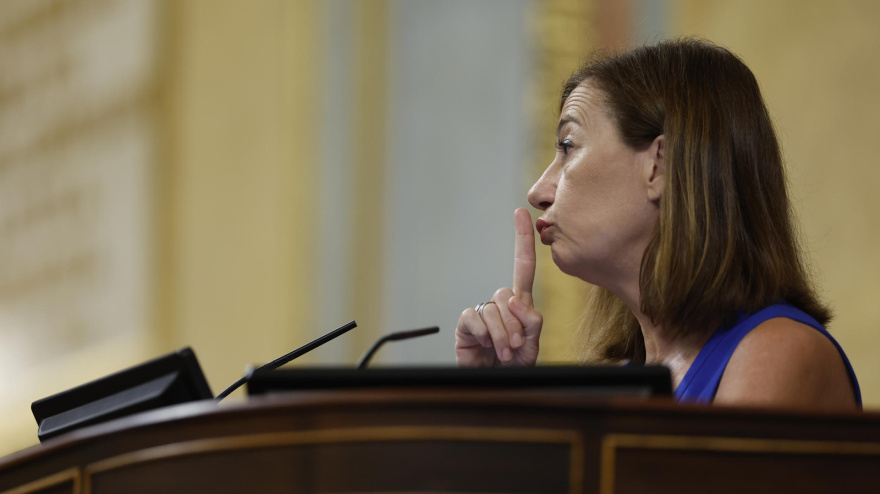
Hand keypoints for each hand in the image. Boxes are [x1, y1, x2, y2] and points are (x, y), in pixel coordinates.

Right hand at [455, 208, 543, 366]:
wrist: (496, 385)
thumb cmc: (515, 365)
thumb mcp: (532, 345)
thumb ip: (531, 323)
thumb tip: (516, 301)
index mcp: (520, 304)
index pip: (523, 266)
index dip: (523, 240)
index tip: (522, 213)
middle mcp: (500, 303)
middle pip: (508, 296)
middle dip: (515, 325)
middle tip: (515, 348)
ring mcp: (482, 312)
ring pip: (494, 310)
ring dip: (502, 335)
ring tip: (504, 354)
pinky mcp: (466, 323)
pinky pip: (474, 318)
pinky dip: (484, 335)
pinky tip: (485, 348)